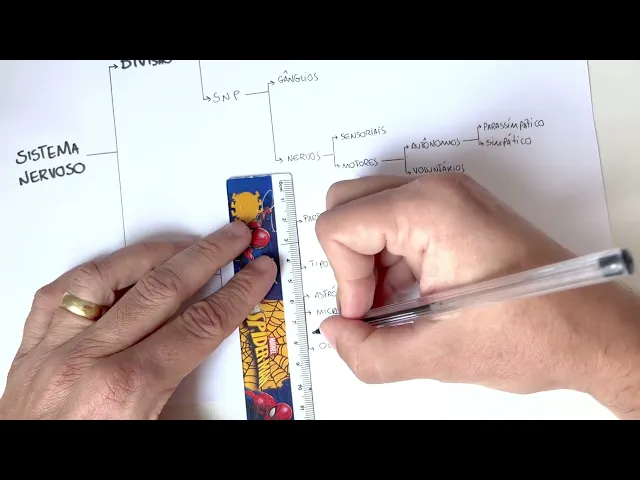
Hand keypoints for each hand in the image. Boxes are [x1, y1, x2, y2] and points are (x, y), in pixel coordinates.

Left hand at [0, 221, 275, 418]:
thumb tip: (218, 374)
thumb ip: (189, 398)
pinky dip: (93, 273)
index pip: (201, 324)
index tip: (256, 273)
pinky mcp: (31, 349)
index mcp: (128, 389)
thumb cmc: (92, 459)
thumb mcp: (159, 432)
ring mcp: (55, 349)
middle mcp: (90, 360)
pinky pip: (61, 293)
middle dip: (208, 256)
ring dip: (155, 252)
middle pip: (164, 288)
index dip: (237, 293)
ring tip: (184, 242)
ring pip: (109, 276)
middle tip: (233, 238)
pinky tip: (116, 265)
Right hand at [315, 174, 639, 417]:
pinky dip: (390, 258)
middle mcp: (438, 191)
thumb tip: (336, 334)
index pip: (339, 225)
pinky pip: (397, 222)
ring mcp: (450, 198)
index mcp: (430, 210)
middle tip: (371, 303)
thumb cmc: (538, 331)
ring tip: (396, 305)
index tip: (364, 313)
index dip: (343, 278)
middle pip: (348, 205)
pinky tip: (413, 295)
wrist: (591, 332)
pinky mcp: (458, 213)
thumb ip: (369, 352)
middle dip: (349, 260)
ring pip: (370, 212)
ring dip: (369, 261)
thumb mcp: (438, 355)